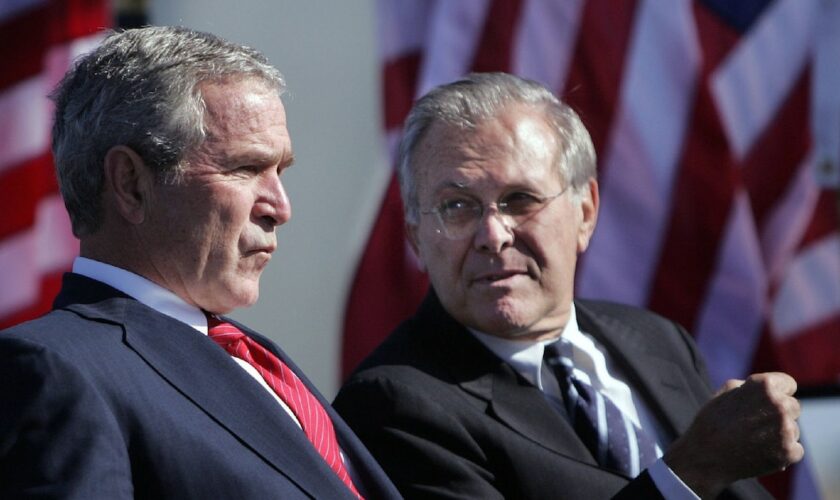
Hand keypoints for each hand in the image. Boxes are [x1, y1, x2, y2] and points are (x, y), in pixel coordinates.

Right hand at [663, 372, 803, 498]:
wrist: (705, 457)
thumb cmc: (712, 421)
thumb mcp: (726, 392)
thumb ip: (751, 386)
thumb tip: (770, 389)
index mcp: (764, 385)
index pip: (789, 384)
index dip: (777, 393)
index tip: (766, 403)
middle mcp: (779, 404)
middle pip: (793, 407)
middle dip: (778, 414)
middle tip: (755, 424)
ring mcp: (786, 429)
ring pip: (794, 429)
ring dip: (779, 434)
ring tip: (753, 440)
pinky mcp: (790, 452)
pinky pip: (795, 449)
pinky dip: (781, 452)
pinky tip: (761, 452)